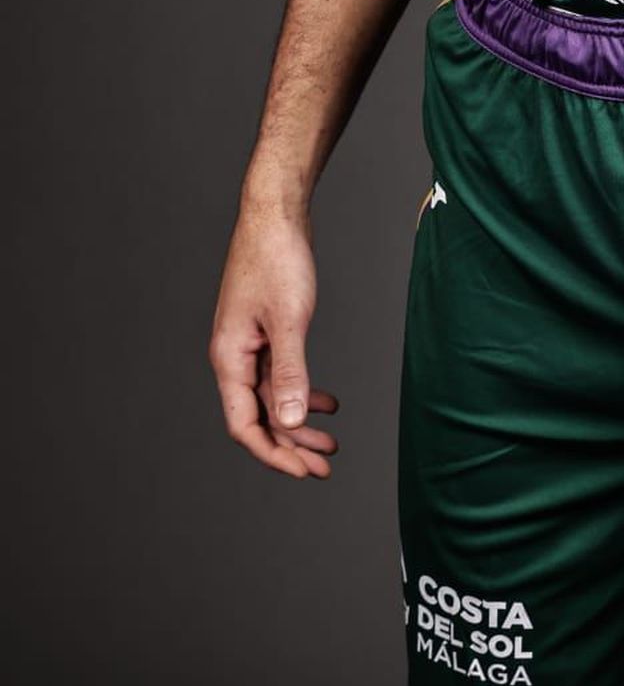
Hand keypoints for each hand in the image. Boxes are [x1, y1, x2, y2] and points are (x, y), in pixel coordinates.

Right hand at [209, 207, 339, 480]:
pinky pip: (281, 375)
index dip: (273, 453)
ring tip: (332, 442)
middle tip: (325, 466)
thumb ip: (290, 372)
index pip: (244, 425)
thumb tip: (292, 422)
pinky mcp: (266, 331)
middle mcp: (235, 357)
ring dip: (300, 423)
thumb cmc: (276, 259)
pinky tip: (329, 402)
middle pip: (259, 418)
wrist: (275, 214)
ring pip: (273, 399)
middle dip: (291, 446)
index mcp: (230, 358)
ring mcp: (249, 345)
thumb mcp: (289, 319)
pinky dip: (303, 392)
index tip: (304, 471)